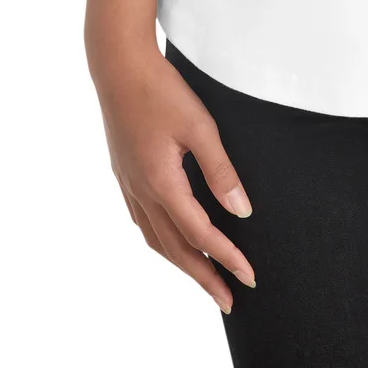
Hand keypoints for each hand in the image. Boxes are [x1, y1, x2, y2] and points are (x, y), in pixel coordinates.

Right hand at [89, 41, 256, 313]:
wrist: (118, 67)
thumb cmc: (161, 91)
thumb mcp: (199, 126)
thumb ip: (221, 170)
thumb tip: (242, 211)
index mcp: (161, 183)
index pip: (200, 234)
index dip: (227, 258)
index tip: (249, 277)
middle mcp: (142, 192)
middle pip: (176, 249)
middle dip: (204, 277)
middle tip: (229, 300)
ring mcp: (129, 185)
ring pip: (156, 240)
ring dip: (182, 264)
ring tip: (205, 278)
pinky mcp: (124, 175)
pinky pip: (144, 223)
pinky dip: (162, 241)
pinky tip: (172, 240)